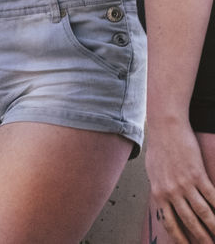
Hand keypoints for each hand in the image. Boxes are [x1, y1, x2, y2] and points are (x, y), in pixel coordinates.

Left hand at [146, 122, 214, 242]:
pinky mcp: (198, 175)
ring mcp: (185, 184)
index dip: (181, 237)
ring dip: (214, 227)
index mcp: (158, 193)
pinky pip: (212, 197)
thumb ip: (161, 189)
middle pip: (189, 222)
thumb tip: (165, 202)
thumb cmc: (159, 149)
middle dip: (201, 237)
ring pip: (203, 213)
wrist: (166, 128)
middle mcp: (171, 192)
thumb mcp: (154, 172)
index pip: (170, 222)